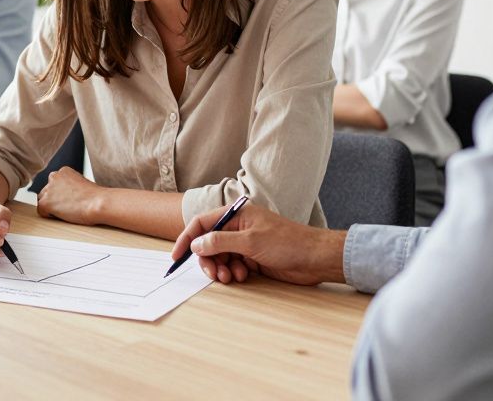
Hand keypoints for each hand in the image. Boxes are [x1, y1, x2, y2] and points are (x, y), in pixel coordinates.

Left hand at [35, 167, 103, 224]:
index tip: (72, 198)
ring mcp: (49, 189)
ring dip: (52, 206)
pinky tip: (64, 214)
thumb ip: (68, 186)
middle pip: (46, 191)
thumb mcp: (80, 184)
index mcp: (63, 171)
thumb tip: (61, 195)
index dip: (62, 194)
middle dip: (54, 199)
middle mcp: (54, 177)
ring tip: (67, 210)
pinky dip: (50, 215)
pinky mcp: (46, 202)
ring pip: (43, 200)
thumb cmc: (95, 197)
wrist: (98, 203)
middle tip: (70, 205)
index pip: (55, 183)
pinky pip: (41, 211)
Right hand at [171, 201, 346, 285]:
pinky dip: (233, 273)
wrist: (315, 258)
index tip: (177, 256)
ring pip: (220, 257)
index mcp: (236, 215)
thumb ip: (219, 241)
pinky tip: (243, 276)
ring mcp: (245, 243)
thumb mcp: (249, 241)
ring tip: (230, 278)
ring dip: (221, 268)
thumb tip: (196, 244)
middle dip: (207, 260)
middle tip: (212, 274)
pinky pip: (232, 265)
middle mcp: (238, 227)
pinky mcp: (252, 258)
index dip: (187, 238)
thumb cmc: (288, 242)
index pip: (202, 223)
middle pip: (209, 243)